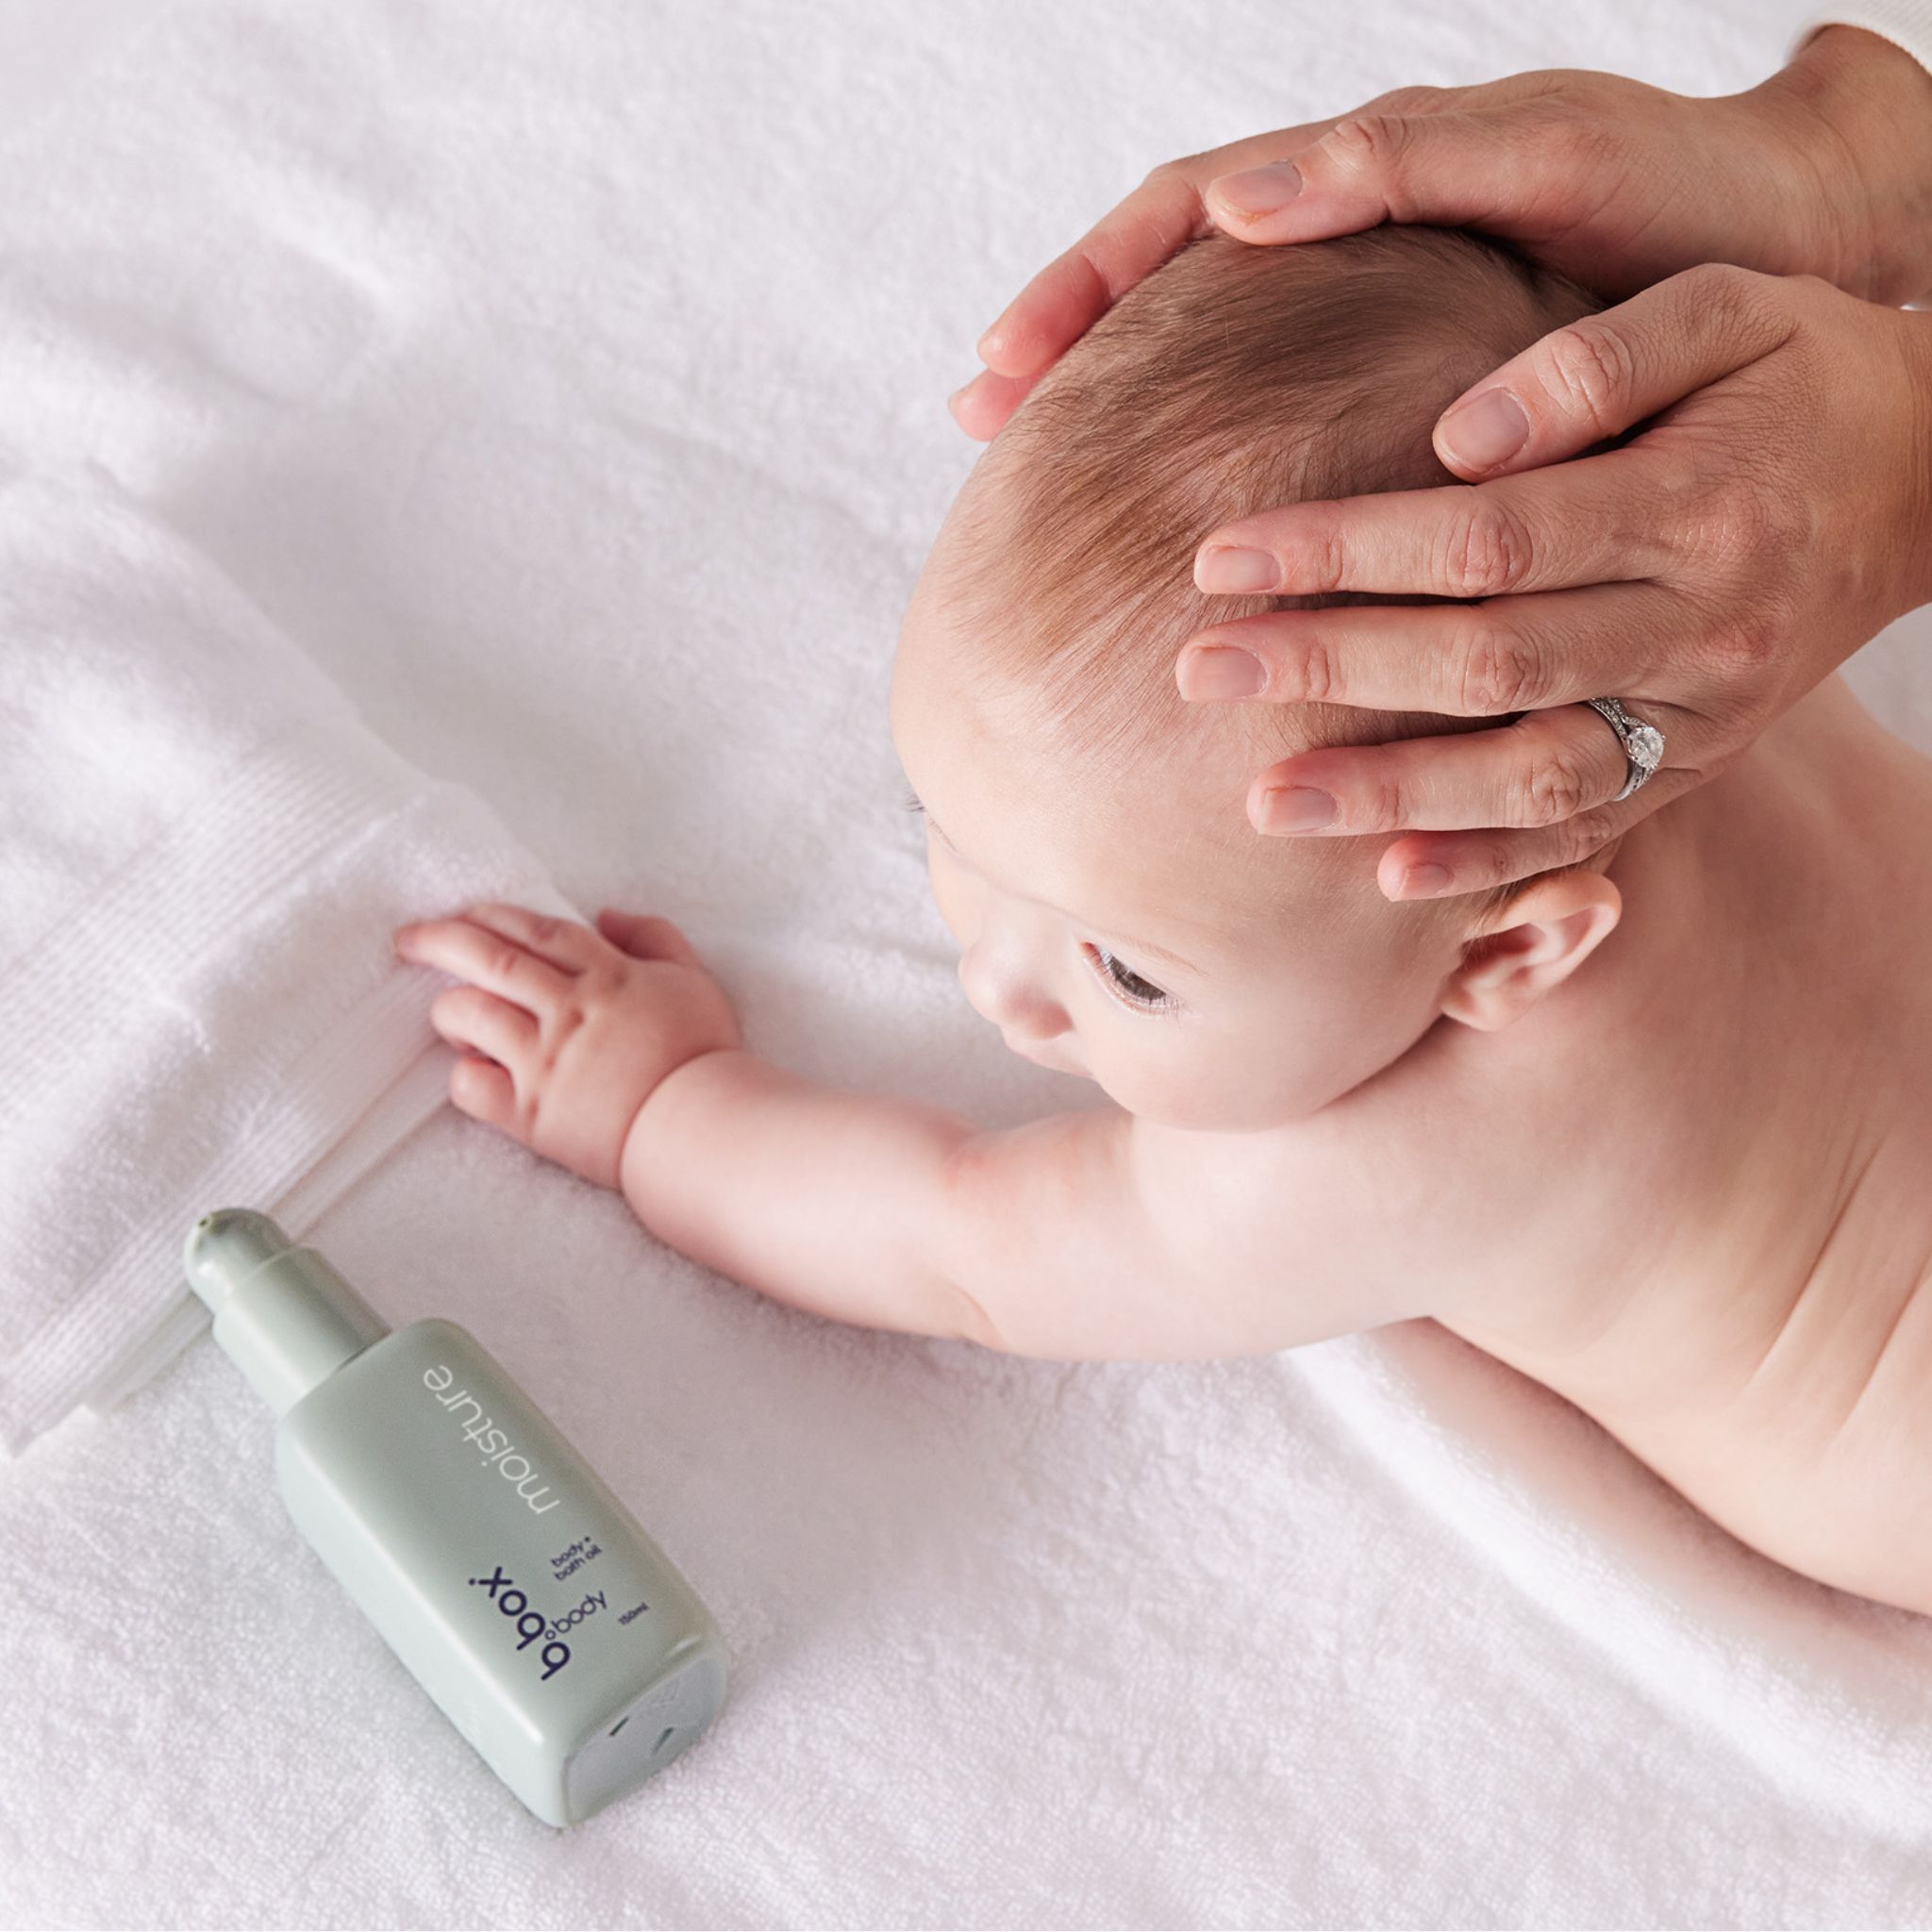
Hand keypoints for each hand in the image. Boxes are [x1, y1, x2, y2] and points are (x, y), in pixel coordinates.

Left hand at [393, 902, 740, 1189]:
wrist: (701, 1129)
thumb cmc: (702, 1056)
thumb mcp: (693, 980)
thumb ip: (654, 938)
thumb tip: (608, 915)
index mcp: (606, 975)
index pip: (536, 930)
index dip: (493, 915)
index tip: (465, 913)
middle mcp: (567, 1011)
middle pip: (488, 958)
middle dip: (439, 940)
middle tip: (409, 939)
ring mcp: (544, 1062)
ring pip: (468, 1014)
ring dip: (450, 1009)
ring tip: (453, 1017)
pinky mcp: (530, 1114)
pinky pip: (470, 1085)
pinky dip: (463, 1074)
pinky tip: (476, 1072)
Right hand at [953, 27, 1931, 439]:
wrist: (1794, 257)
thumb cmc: (1678, 201)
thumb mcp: (1543, 159)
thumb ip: (1397, 165)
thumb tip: (1236, 202)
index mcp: (1357, 177)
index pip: (1178, 213)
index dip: (1083, 284)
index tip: (1003, 363)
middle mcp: (1346, 248)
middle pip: (1168, 290)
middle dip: (1066, 348)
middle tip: (977, 423)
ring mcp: (1374, 324)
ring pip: (1220, 367)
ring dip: (1126, 419)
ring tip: (1041, 490)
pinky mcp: (1417, 403)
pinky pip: (1293, 431)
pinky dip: (1226, 476)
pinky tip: (1187, 544)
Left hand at [1175, 265, 1931, 896]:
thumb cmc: (1800, 374)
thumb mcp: (1726, 311)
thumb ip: (1597, 362)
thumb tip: (1457, 433)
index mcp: (1696, 504)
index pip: (1488, 538)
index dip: (1348, 551)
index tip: (1224, 554)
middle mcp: (1702, 627)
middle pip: (1488, 662)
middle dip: (1332, 670)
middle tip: (1197, 669)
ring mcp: (1704, 715)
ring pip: (1532, 777)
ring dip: (1391, 796)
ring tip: (1262, 809)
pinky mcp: (1699, 765)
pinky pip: (1590, 831)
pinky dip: (1491, 864)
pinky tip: (1388, 878)